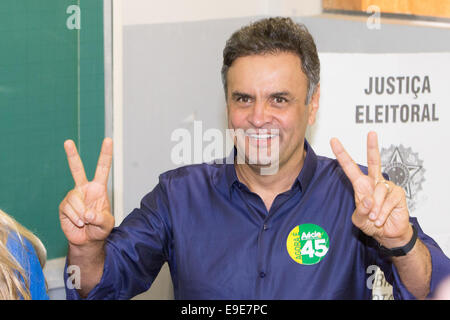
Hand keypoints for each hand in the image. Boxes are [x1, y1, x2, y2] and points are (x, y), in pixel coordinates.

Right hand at [59, 138, 114, 246]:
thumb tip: (87, 214)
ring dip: (82, 213)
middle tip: (67, 142)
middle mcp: (84, 189)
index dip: (105, 154)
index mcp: (98, 188)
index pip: (102, 168)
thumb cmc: (100, 229)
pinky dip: (75, 218)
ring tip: (86, 222)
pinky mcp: (64, 206)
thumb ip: (101, 219)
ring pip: (75, 198)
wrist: (87, 241)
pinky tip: (78, 223)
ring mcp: (73, 197)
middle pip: (77, 169)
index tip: (108, 140)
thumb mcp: (107, 224)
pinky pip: (69, 209)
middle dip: (71, 155)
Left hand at [330, 132, 411, 248]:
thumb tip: (368, 200)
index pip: (349, 167)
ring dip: (375, 209)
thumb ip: (360, 211)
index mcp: (361, 185)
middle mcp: (374, 182)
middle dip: (372, 147)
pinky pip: (388, 201)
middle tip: (371, 133)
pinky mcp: (398, 194)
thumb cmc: (371, 224)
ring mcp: (387, 187)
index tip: (333, 141)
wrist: (388, 235)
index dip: (341, 154)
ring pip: (378, 192)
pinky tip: (381, 218)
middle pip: (373, 161)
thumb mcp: (359, 220)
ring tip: (374, 218)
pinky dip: (382, 212)